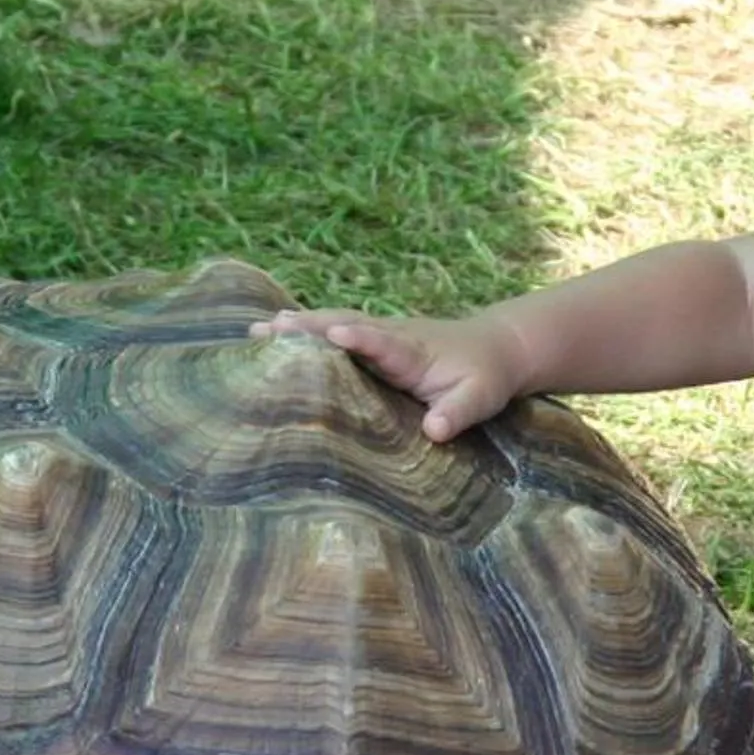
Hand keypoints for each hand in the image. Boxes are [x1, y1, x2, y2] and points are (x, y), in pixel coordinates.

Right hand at [252, 309, 524, 441]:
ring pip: (335, 323)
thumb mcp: (481, 398)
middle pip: (345, 324)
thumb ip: (458, 413)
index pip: (382, 341)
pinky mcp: (374, 341)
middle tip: (268, 328)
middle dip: (309, 327)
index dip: (359, 337)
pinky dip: (308, 330)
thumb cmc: (486, 376)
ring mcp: (380, 335)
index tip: (333, 333)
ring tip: (257, 328)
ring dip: (299, 325)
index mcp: (414, 351)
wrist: (497, 347)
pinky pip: (337, 331)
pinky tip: (276, 333)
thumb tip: (435, 431)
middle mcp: (391, 335)